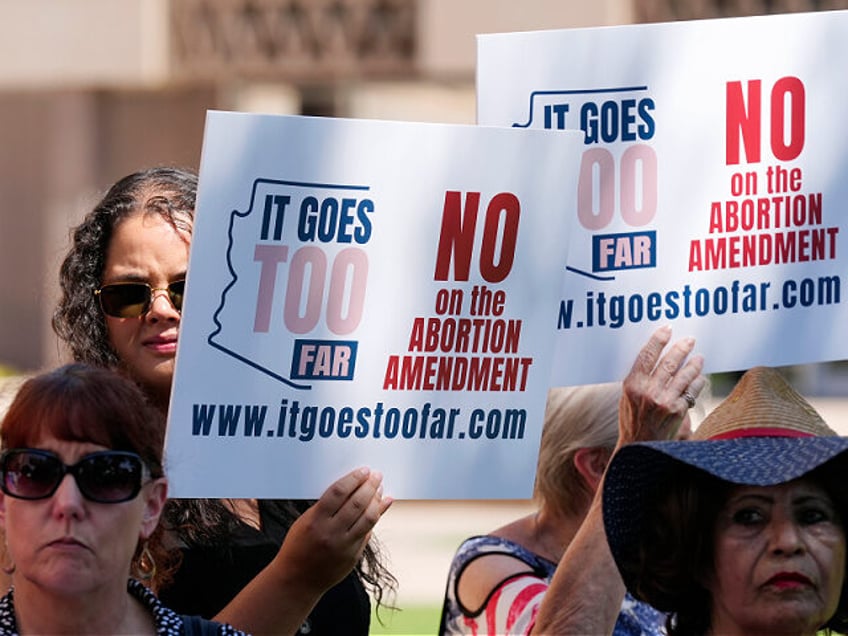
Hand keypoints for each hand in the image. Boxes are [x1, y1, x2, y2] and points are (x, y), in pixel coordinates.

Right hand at [273, 467, 391, 593]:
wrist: (297, 581)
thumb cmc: (298, 547)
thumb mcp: (305, 522)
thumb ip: (326, 506)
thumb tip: (350, 488)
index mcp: (315, 521)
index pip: (338, 492)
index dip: (353, 478)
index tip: (363, 470)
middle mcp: (331, 533)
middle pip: (357, 503)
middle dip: (369, 486)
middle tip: (376, 475)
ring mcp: (344, 546)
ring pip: (368, 518)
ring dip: (377, 500)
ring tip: (380, 488)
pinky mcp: (353, 556)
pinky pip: (368, 532)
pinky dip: (377, 516)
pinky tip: (382, 506)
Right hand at [618, 326, 705, 444]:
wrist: (639, 446)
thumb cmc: (632, 419)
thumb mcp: (627, 397)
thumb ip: (640, 378)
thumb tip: (657, 357)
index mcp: (632, 385)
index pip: (647, 355)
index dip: (658, 340)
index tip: (667, 329)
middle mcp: (648, 391)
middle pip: (669, 362)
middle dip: (681, 348)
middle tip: (689, 340)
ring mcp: (664, 401)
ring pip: (684, 375)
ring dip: (694, 363)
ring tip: (698, 357)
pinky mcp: (677, 411)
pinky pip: (691, 391)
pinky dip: (697, 382)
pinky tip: (700, 377)